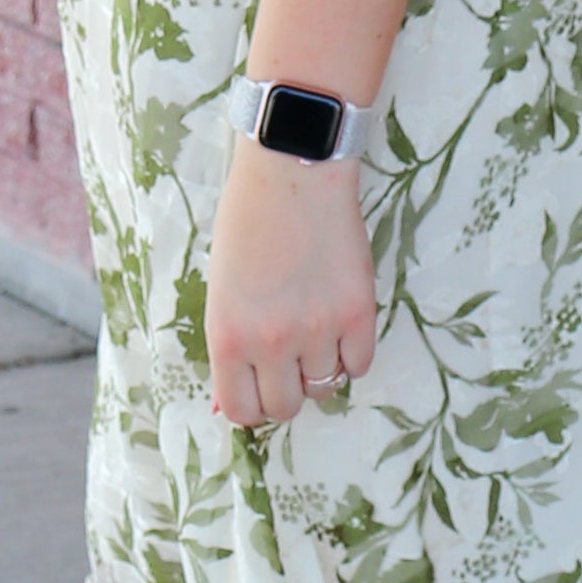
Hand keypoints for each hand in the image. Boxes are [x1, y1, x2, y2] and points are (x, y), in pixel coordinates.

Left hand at [205, 142, 377, 428]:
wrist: (292, 172)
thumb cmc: (246, 223)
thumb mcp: (220, 290)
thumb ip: (228, 347)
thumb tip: (223, 406)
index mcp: (228, 336)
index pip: (240, 410)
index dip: (250, 404)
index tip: (258, 386)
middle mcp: (271, 342)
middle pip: (285, 407)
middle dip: (286, 389)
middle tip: (288, 360)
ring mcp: (318, 329)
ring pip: (325, 387)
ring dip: (320, 369)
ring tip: (315, 332)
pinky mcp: (358, 313)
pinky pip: (360, 365)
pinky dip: (351, 354)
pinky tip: (340, 324)